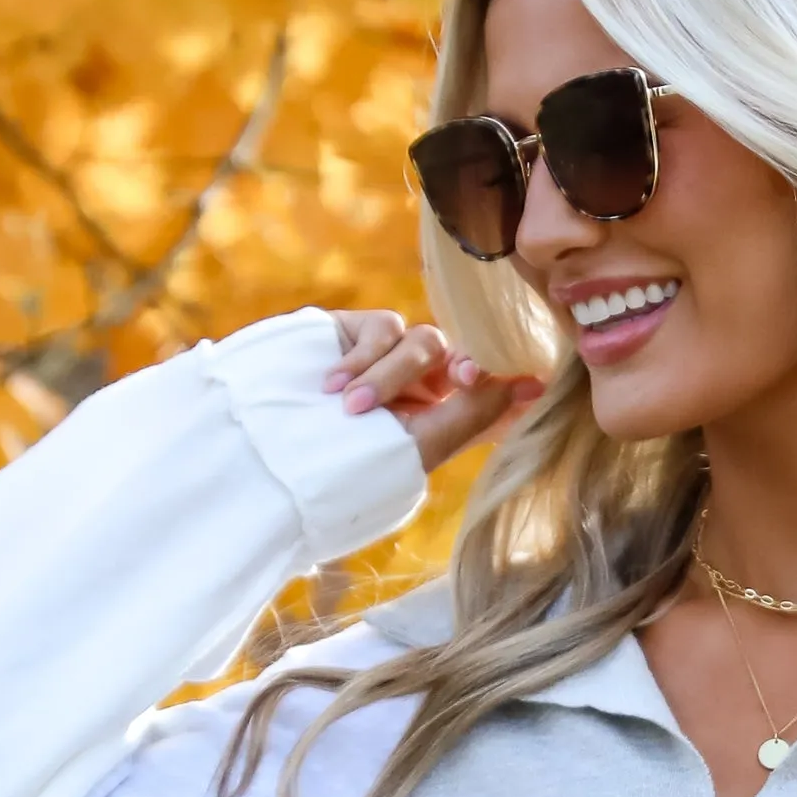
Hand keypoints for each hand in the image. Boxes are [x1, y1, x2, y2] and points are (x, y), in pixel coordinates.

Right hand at [324, 311, 540, 478]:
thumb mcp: (415, 448)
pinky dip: (360, 359)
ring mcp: (383, 359)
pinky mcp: (351, 333)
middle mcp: (415, 387)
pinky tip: (332, 386)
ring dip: (388, 377)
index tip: (529, 384)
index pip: (483, 392)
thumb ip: (471, 414)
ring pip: (421, 343)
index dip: (503, 382)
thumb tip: (527, 384)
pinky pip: (380, 330)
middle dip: (463, 366)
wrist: (268, 458)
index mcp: (436, 421)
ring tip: (352, 408)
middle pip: (457, 360)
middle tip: (463, 379)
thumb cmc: (341, 467)